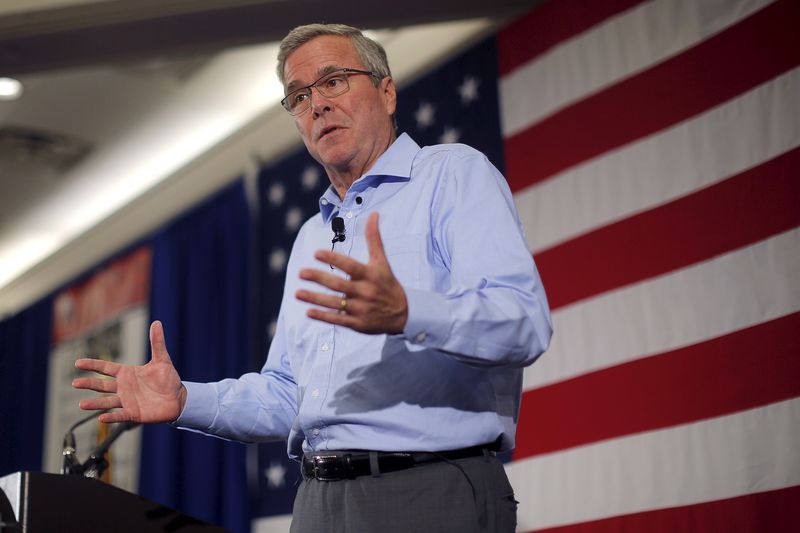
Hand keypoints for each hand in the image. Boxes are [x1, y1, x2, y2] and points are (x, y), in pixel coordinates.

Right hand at [72, 320, 185, 423]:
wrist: (178, 398)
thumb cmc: (168, 379)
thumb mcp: (162, 359)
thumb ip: (157, 342)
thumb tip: (157, 322)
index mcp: (127, 373)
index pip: (106, 368)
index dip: (92, 365)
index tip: (77, 363)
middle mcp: (124, 387)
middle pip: (102, 385)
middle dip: (89, 384)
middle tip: (75, 383)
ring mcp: (127, 401)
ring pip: (107, 402)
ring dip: (95, 403)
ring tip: (82, 404)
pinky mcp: (134, 413)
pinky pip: (120, 415)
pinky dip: (111, 417)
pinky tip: (102, 418)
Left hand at [296, 212, 407, 333]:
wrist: (403, 314)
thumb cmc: (388, 283)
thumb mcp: (382, 261)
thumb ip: (374, 239)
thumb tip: (373, 214)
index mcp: (370, 275)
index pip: (349, 266)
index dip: (333, 258)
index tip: (316, 253)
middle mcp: (364, 292)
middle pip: (338, 284)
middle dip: (318, 278)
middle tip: (301, 272)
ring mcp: (360, 308)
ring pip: (334, 303)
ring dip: (315, 298)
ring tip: (297, 293)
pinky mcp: (357, 323)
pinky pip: (338, 319)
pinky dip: (323, 316)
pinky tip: (308, 312)